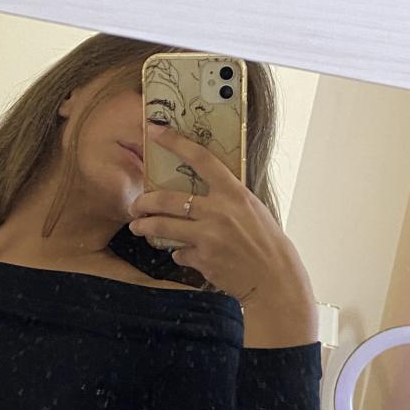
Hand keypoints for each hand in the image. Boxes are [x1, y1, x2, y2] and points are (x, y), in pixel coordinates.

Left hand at [128, 124, 312, 311]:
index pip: (201, 158)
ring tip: (137, 227)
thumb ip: (227, 197)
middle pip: (168, 199)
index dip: (175, 142)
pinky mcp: (203, 259)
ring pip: (163, 227)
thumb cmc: (265, 241)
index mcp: (235, 193)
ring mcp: (209, 236)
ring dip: (144, 227)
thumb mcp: (251, 209)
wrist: (274, 278)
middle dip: (144, 202)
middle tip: (135, 205)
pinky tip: (186, 254)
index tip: (154, 131)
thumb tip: (200, 187)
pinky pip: (179, 252)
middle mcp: (220, 211)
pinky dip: (179, 253)